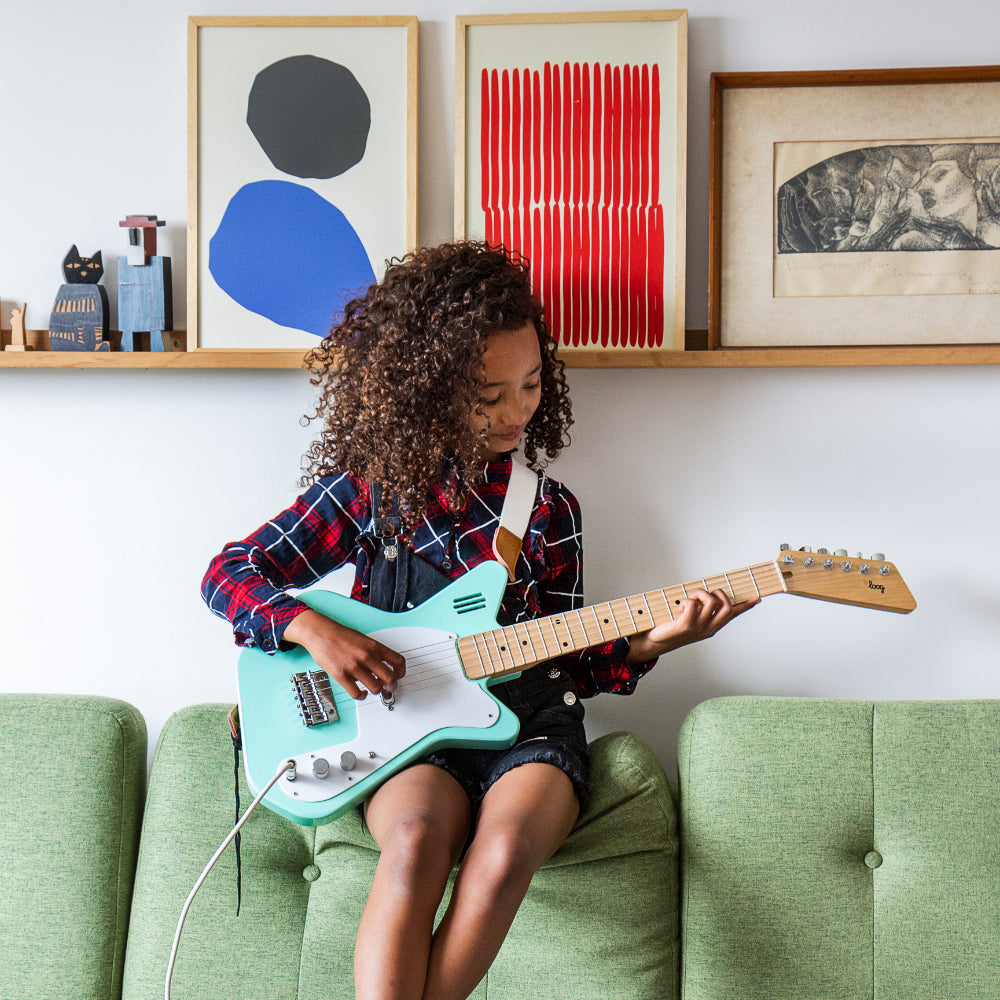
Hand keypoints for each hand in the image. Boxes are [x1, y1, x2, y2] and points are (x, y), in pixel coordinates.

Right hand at [283, 609, 405, 699]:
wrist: (321, 633)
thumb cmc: (341, 636)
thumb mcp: (364, 639)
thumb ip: (375, 653)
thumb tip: (383, 669)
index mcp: (374, 646)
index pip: (398, 661)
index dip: (401, 672)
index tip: (398, 676)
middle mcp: (367, 657)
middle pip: (390, 678)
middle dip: (391, 687)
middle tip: (388, 688)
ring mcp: (354, 667)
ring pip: (375, 688)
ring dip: (376, 691)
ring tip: (372, 689)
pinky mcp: (341, 676)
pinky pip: (357, 693)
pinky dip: (361, 696)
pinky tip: (361, 692)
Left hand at [626, 589, 757, 664]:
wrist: (654, 642)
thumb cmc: (671, 628)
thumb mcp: (690, 619)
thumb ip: (700, 609)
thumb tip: (706, 596)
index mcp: (712, 626)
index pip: (732, 615)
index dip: (745, 606)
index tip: (758, 598)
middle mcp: (708, 628)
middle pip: (726, 605)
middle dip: (717, 592)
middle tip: (702, 595)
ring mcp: (698, 628)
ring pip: (710, 601)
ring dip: (699, 593)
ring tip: (688, 600)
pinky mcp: (686, 626)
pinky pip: (692, 604)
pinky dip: (685, 600)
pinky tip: (679, 608)